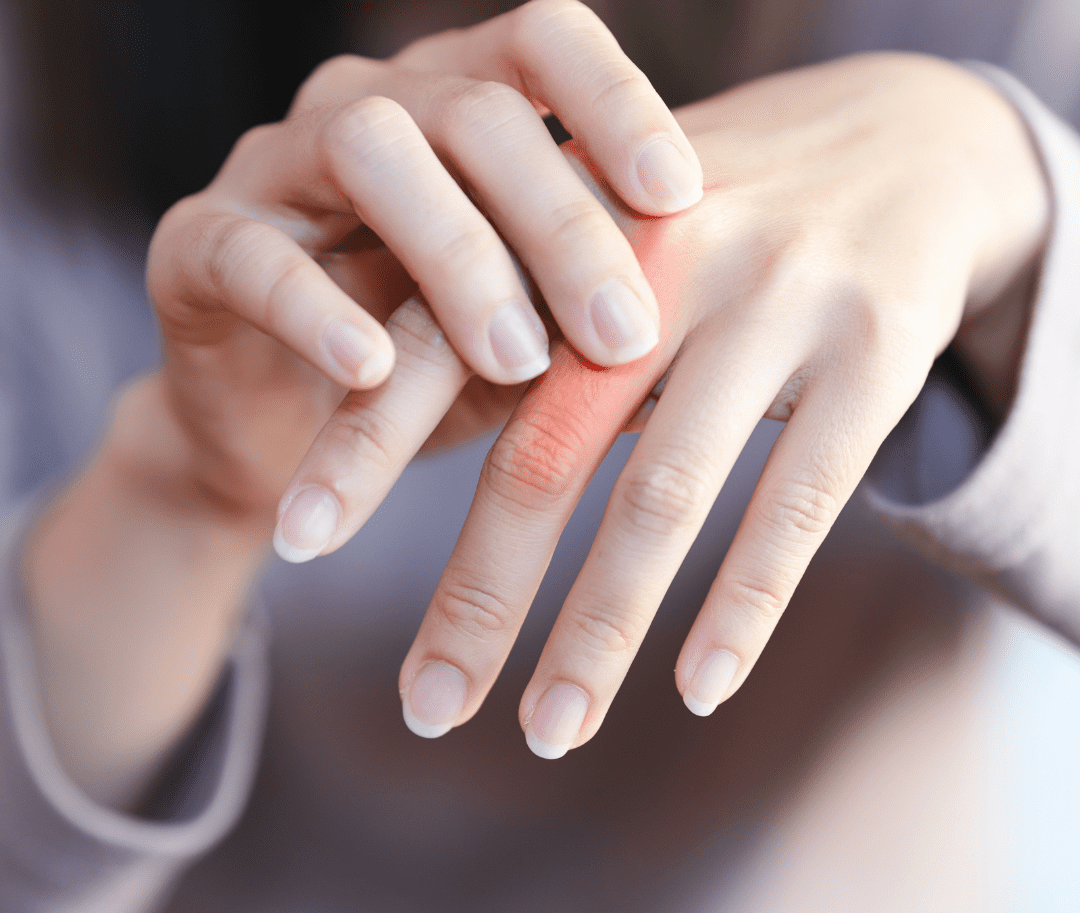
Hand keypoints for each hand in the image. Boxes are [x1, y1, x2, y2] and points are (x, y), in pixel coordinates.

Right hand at [24, 0, 702, 805]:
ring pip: (368, 151)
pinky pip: (249, 252)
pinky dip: (314, 309)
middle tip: (625, 333)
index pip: (541, 45)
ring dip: (457, 259)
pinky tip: (373, 369)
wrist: (300, 447)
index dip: (614, 102)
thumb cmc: (440, 382)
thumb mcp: (532, 341)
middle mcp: (368, 109)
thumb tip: (719, 321)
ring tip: (516, 362)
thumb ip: (589, 311)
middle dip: (559, 221)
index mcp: (456, 108)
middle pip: (472, 109)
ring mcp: (274, 167)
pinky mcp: (198, 248)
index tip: (684, 194)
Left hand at [360, 53, 1044, 752]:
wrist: (909, 141)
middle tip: (424, 712)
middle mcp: (662, 264)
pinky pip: (798, 503)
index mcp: (569, 233)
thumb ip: (516, 320)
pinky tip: (701, 692)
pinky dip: (743, 605)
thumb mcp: (609, 245)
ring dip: (600, 633)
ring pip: (664, 499)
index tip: (291, 544)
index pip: (440, 346)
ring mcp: (776, 305)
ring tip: (551, 734)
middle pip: (543, 454)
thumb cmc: (719, 221)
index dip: (361, 447)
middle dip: (477, 596)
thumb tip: (388, 431)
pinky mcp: (878, 354)